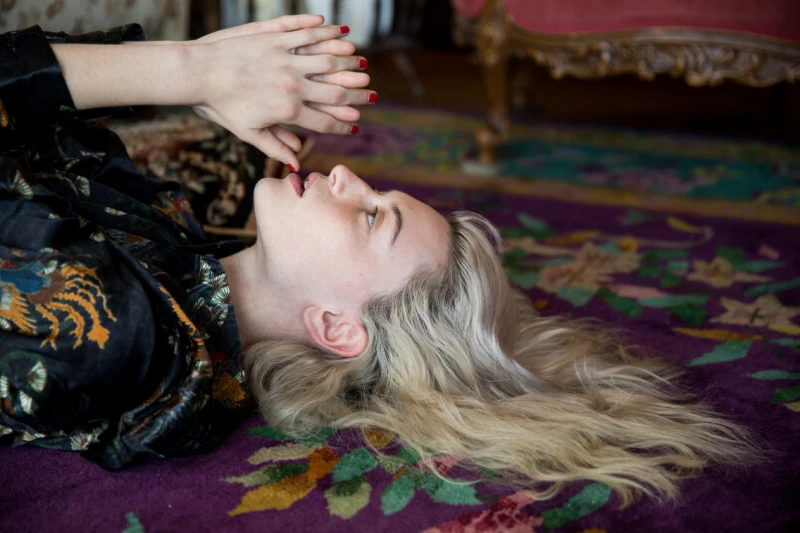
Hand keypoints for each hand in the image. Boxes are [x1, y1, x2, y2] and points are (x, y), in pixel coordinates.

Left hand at [192, 15, 373, 169]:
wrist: (199, 73)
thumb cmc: (221, 106)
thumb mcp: (249, 133)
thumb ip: (275, 148)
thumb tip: (296, 165)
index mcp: (288, 111)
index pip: (325, 121)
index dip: (343, 125)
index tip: (356, 125)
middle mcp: (292, 85)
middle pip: (335, 91)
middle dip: (358, 95)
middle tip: (373, 95)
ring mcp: (285, 59)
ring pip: (327, 60)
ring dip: (349, 61)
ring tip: (363, 63)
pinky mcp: (275, 39)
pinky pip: (306, 34)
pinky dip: (325, 32)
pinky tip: (339, 31)